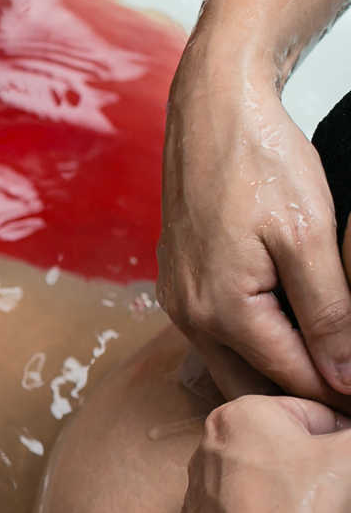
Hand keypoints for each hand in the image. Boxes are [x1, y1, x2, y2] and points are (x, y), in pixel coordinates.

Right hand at [158, 54, 350, 406]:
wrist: (211, 112)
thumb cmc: (260, 162)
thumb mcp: (309, 237)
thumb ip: (329, 313)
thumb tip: (345, 378)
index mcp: (223, 311)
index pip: (292, 378)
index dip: (341, 395)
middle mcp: (190, 316)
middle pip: (253, 387)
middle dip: (304, 400)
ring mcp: (179, 302)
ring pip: (232, 366)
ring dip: (277, 378)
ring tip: (330, 375)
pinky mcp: (179, 285)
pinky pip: (217, 337)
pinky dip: (255, 349)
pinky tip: (289, 339)